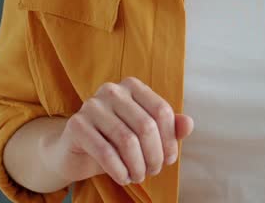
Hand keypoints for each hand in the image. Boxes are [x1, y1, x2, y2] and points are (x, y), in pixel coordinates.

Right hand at [43, 77, 194, 186]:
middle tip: (152, 172)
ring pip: (127, 140)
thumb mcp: (144, 135)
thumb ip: (168, 128)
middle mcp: (112, 90)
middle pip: (146, 126)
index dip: (170, 140)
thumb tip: (189, 124)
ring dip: (137, 166)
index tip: (168, 160)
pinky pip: (105, 152)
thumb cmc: (115, 142)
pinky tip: (123, 178)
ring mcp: (92, 105)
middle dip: (154, 156)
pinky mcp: (76, 124)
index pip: (161, 111)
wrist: (76, 152)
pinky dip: (119, 170)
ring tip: (138, 177)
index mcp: (132, 86)